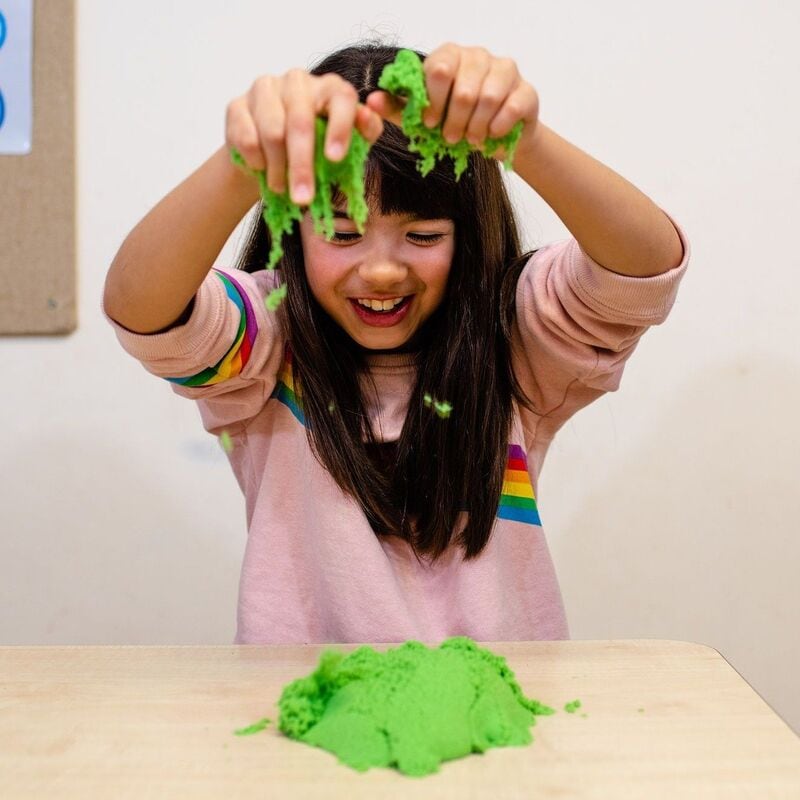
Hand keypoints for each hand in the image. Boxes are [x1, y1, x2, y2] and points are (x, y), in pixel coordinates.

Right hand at [225, 70, 384, 203]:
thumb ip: (364, 132)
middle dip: (302, 166)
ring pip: (272, 132)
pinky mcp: (237, 105)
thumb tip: (368, 119)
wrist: (270, 155)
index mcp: (329, 88)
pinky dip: (256, 162)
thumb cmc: (316, 150)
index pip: (340, 98)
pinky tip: (261, 169)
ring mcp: (265, 89)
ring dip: (277, 169)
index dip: (339, 129)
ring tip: (281, 188)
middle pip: (300, 123)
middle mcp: (297, 81)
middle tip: (303, 198)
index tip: (335, 159)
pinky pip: (247, 138)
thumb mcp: (346, 146)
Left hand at [366, 43, 539, 152]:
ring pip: (488, 99)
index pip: (438, 70)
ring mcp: (505, 70)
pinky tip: (492, 135)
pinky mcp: (526, 90)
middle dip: (454, 122)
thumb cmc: (456, 122)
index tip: (430, 123)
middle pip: (464, 90)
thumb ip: (397, 108)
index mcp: (450, 56)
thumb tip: (369, 102)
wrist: (495, 138)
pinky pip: (511, 108)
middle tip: (451, 138)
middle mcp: (478, 56)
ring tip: (470, 140)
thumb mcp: (420, 118)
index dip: (433, 102)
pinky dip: (497, 128)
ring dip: (476, 128)